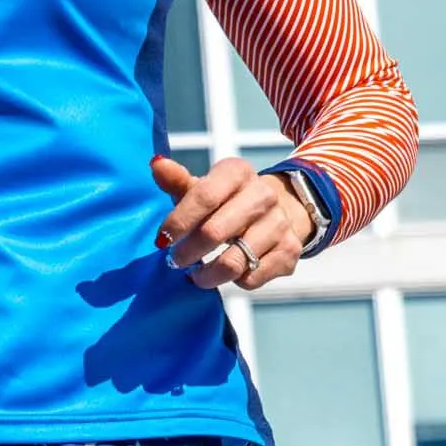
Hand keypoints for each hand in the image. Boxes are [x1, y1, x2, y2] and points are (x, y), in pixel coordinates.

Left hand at [150, 155, 310, 291]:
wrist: (279, 211)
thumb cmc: (228, 201)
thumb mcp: (204, 187)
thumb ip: (177, 180)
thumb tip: (156, 164)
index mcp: (238, 172)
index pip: (204, 196)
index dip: (178, 221)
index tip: (162, 240)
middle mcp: (264, 194)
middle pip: (214, 232)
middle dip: (187, 252)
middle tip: (175, 261)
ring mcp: (279, 223)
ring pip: (233, 262)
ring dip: (207, 275)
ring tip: (196, 274)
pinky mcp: (289, 252)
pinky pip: (251, 278)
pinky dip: (233, 281)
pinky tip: (227, 273)